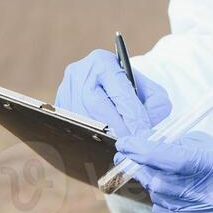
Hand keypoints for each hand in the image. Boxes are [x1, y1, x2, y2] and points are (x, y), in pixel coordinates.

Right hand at [54, 49, 171, 138]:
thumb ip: (155, 109)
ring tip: (118, 150)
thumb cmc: (134, 92)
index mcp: (103, 62)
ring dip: (101, 137)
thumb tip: (145, 132)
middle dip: (116, 129)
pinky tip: (102, 146)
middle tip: (131, 147)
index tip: (143, 136)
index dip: (133, 117)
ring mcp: (65, 90)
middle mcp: (80, 72)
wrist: (111, 89)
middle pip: (96, 105)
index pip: (120, 92)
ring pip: (82, 118)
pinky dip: (88, 138)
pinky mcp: (58, 106)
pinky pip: (72, 126)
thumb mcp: (151, 93)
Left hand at [113, 130, 212, 212]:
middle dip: (144, 169)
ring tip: (174, 180)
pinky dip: (164, 202)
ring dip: (156, 186)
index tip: (125, 144)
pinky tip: (180, 197)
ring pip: (157, 198)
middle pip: (158, 182)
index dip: (144, 151)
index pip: (171, 160)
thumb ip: (172, 144)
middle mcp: (210, 196)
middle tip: (139, 159)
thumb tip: (140, 144)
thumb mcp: (203, 144)